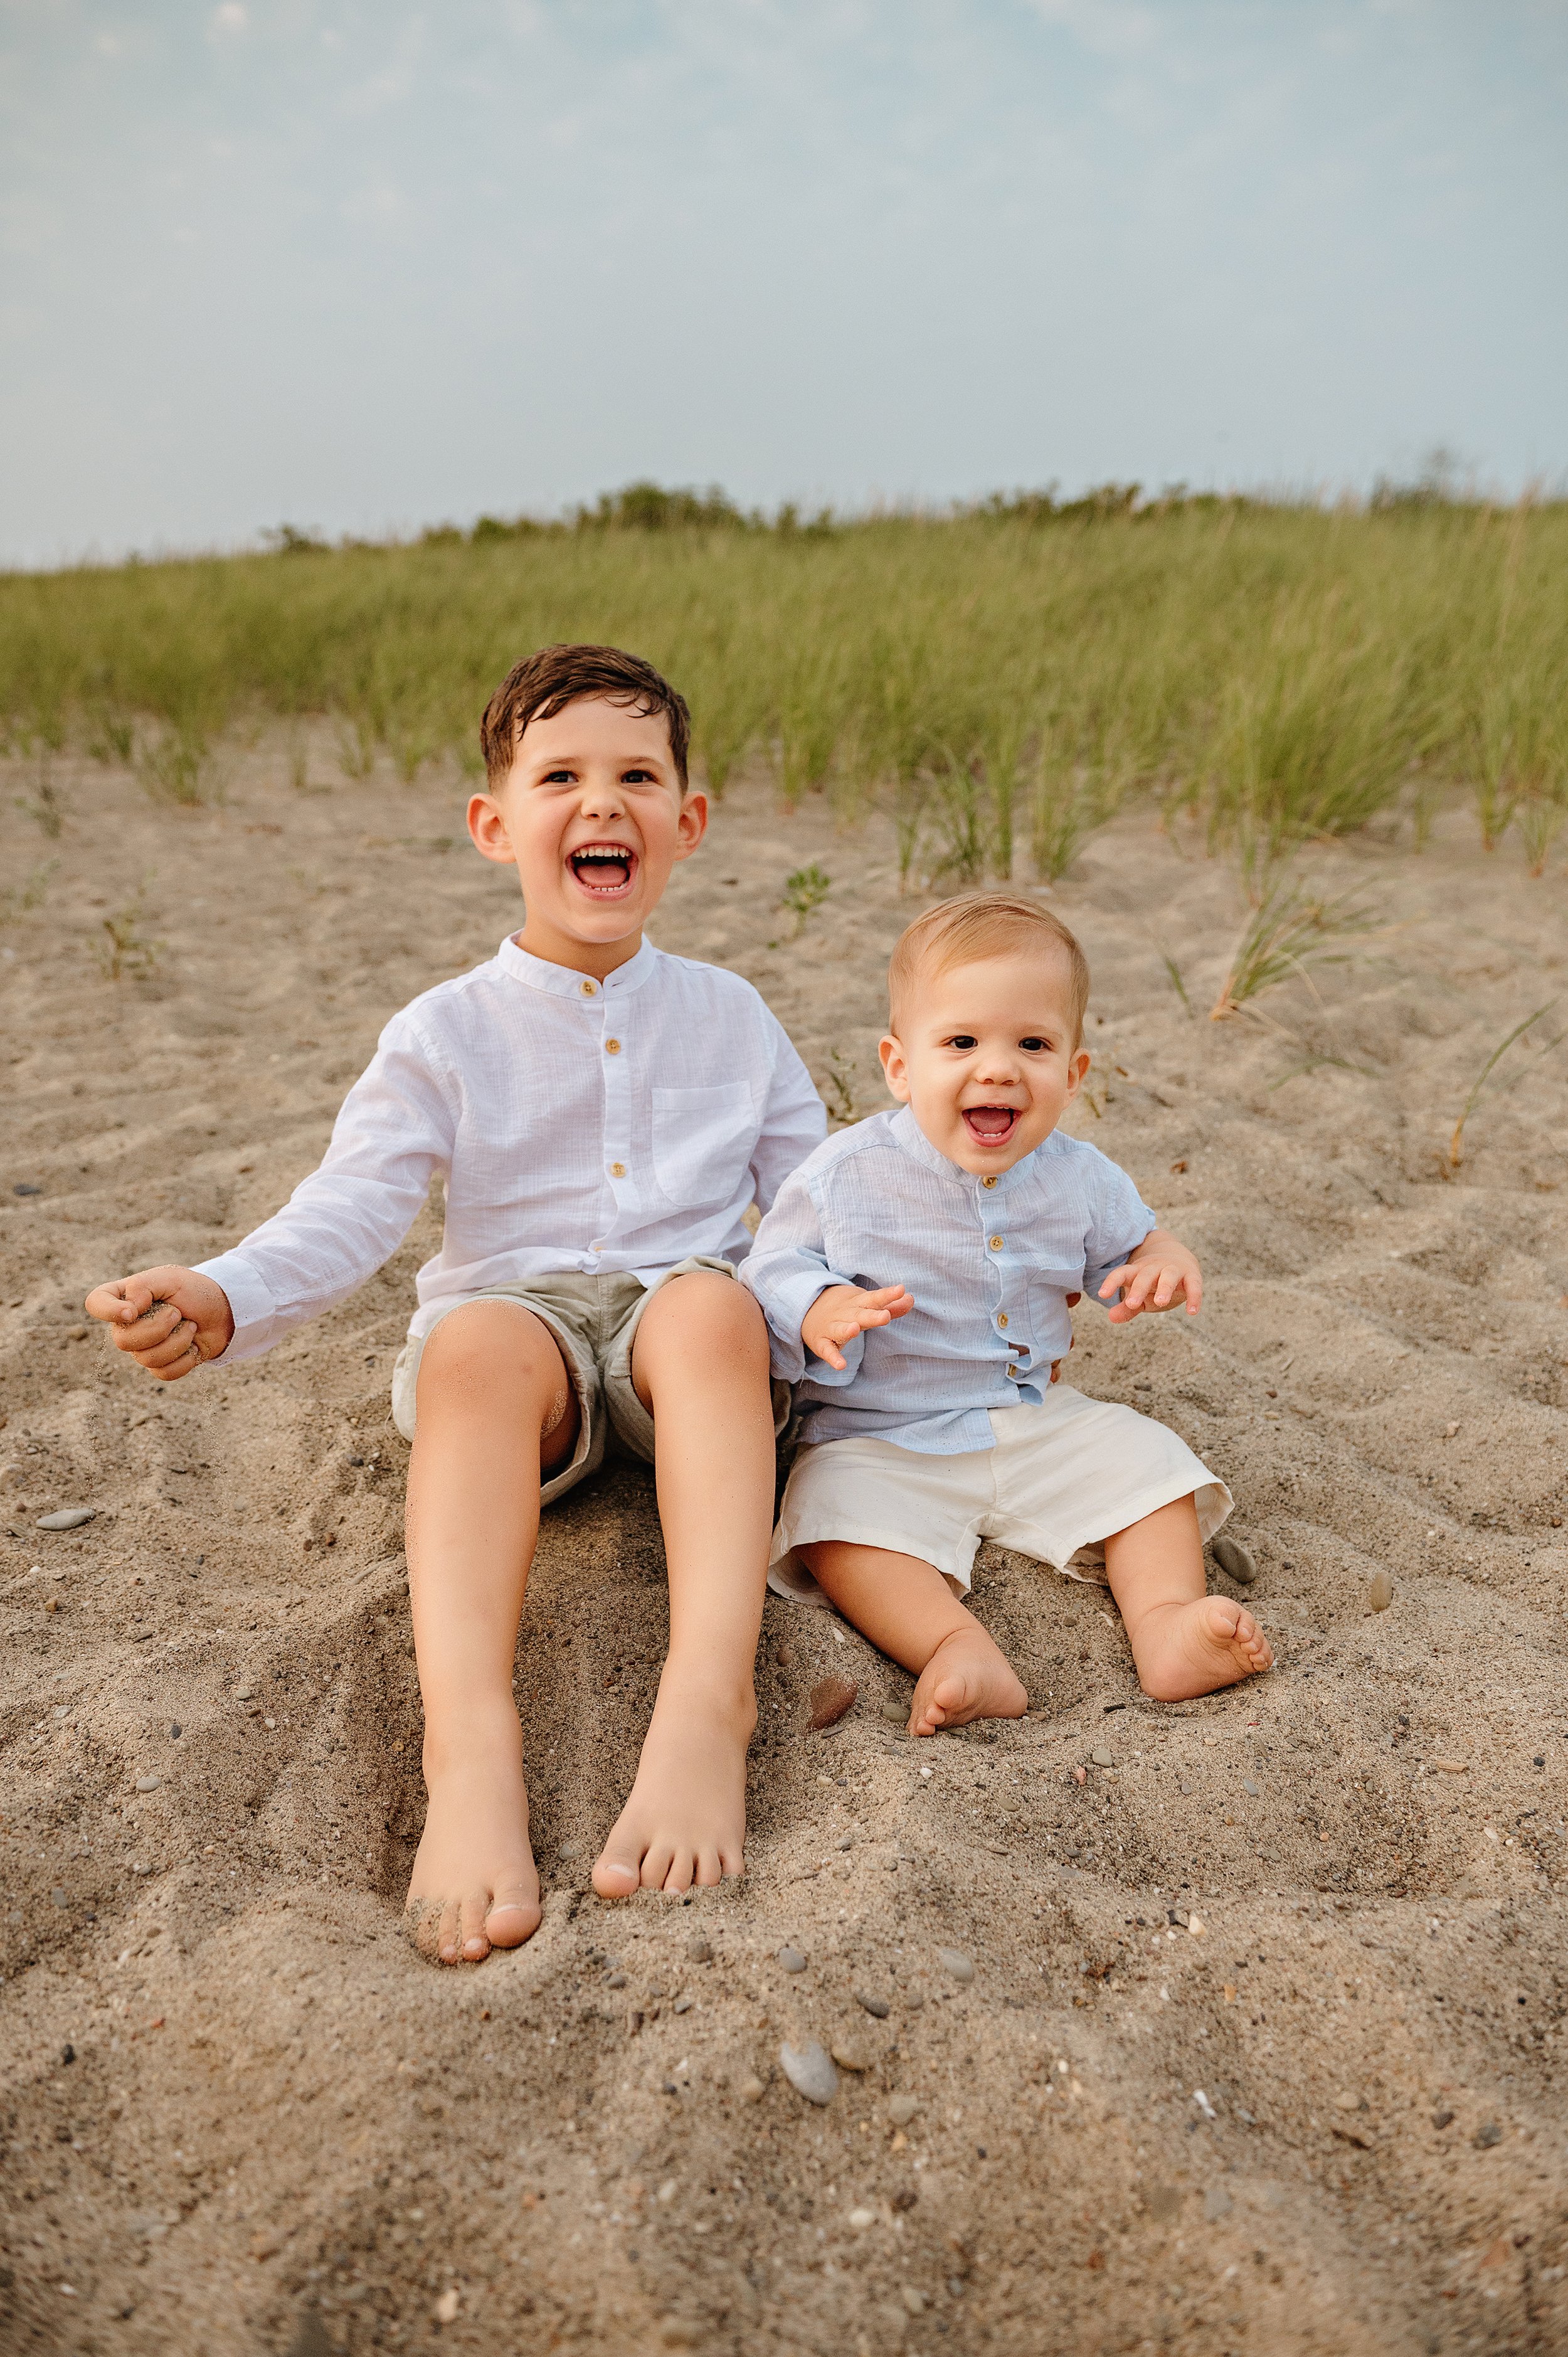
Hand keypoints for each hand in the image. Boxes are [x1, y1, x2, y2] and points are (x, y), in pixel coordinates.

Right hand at [85, 1265, 234, 1380]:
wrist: (224, 1313)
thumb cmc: (194, 1292)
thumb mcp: (170, 1278)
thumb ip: (143, 1286)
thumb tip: (128, 1311)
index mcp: (124, 1297)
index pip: (95, 1303)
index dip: (108, 1311)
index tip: (131, 1312)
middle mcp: (127, 1324)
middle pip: (123, 1340)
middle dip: (158, 1327)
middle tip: (179, 1312)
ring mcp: (142, 1347)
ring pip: (145, 1359)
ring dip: (177, 1341)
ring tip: (191, 1326)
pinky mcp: (160, 1365)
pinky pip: (163, 1373)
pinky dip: (185, 1359)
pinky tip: (193, 1346)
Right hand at [801, 1281, 912, 1372]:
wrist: (808, 1309)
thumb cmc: (847, 1309)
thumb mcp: (866, 1305)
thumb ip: (890, 1306)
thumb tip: (911, 1299)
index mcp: (859, 1303)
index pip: (875, 1298)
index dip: (888, 1295)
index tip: (901, 1290)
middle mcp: (845, 1314)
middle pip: (860, 1314)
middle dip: (872, 1316)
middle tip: (885, 1315)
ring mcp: (831, 1327)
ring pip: (839, 1329)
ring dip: (846, 1329)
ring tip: (855, 1329)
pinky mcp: (821, 1343)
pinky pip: (827, 1351)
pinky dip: (833, 1357)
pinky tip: (841, 1365)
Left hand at [1097, 1235, 1202, 1323]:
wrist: (1179, 1258)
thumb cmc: (1154, 1282)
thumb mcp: (1140, 1295)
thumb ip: (1127, 1308)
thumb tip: (1111, 1318)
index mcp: (1137, 1272)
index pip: (1121, 1274)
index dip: (1112, 1282)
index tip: (1102, 1294)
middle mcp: (1154, 1268)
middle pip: (1145, 1276)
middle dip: (1139, 1288)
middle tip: (1132, 1303)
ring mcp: (1173, 1270)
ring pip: (1168, 1276)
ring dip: (1164, 1288)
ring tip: (1161, 1302)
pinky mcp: (1191, 1276)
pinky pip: (1193, 1285)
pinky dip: (1194, 1297)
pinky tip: (1192, 1312)